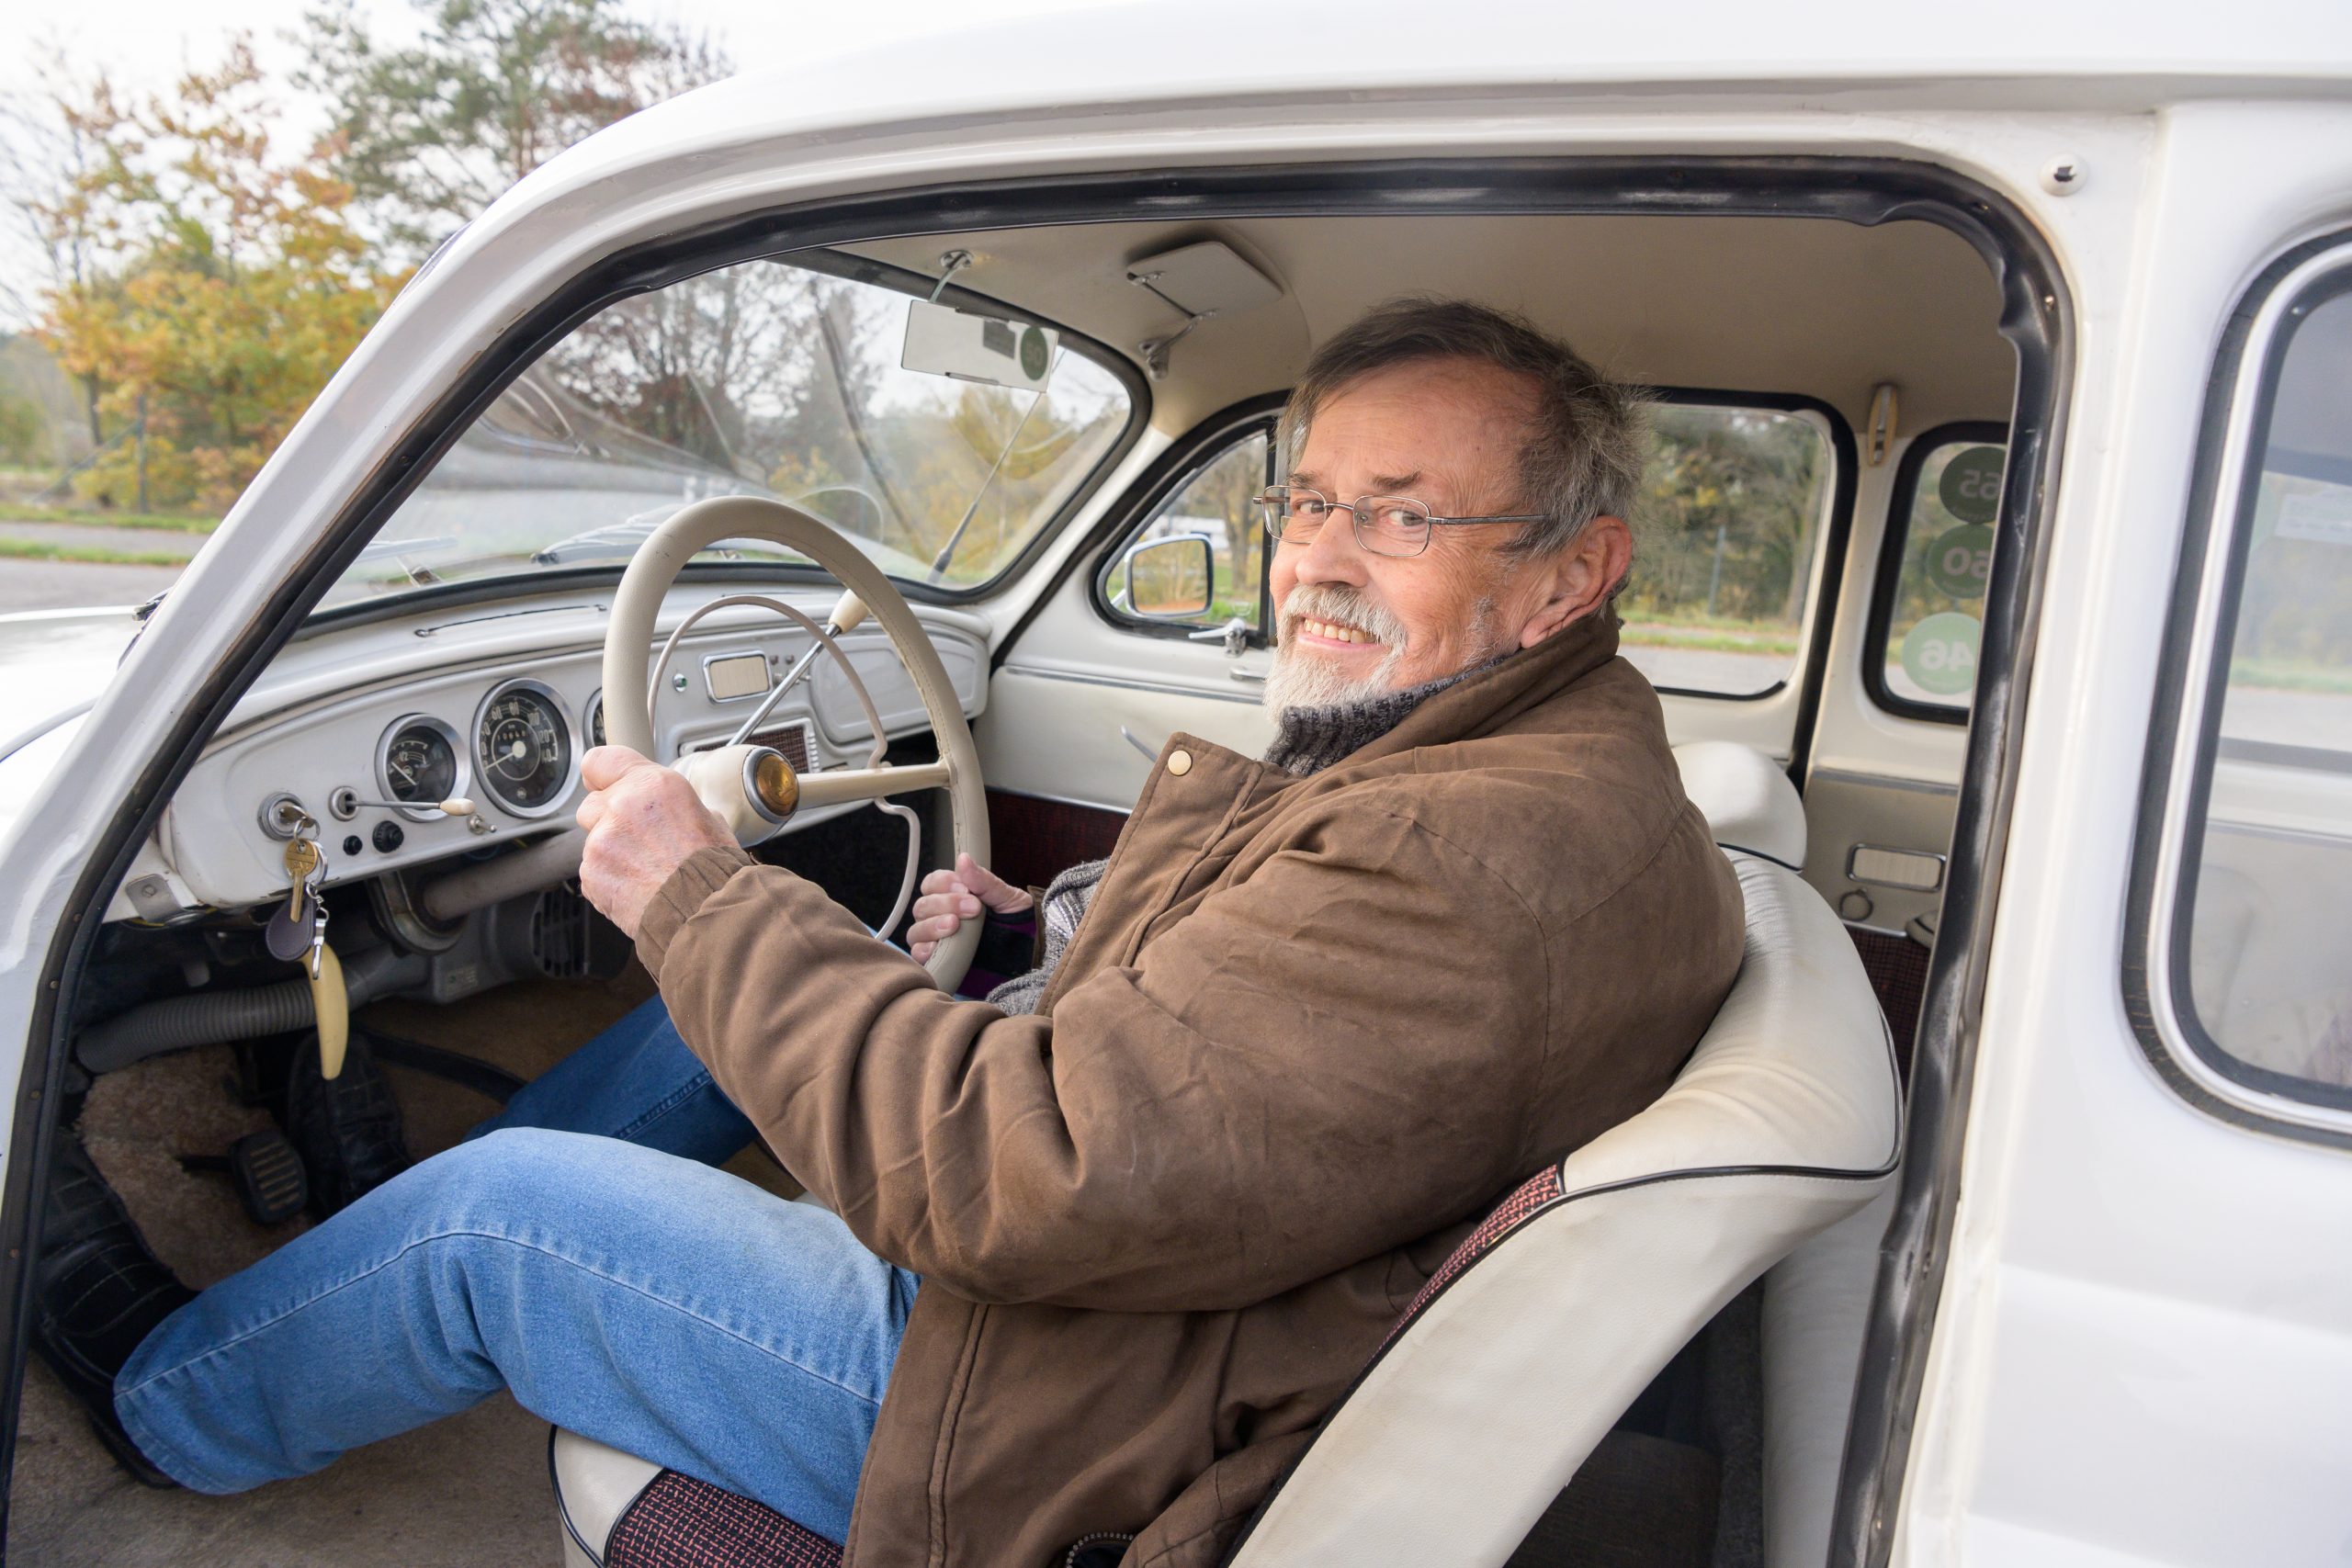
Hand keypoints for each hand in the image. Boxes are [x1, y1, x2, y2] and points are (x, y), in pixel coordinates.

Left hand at [575, 745, 735, 940]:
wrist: (706, 913)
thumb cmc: (714, 869)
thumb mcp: (708, 819)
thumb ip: (675, 806)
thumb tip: (672, 810)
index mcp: (653, 785)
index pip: (600, 761)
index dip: (600, 775)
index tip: (602, 783)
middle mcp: (622, 806)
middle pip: (592, 805)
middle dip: (609, 820)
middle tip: (638, 840)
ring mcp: (602, 842)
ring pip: (593, 842)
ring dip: (611, 853)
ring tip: (646, 872)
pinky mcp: (591, 874)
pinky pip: (593, 872)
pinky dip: (609, 880)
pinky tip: (638, 888)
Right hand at [908, 853, 1032, 962]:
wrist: (1027, 954)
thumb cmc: (1015, 923)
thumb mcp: (1006, 898)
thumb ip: (983, 881)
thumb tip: (963, 859)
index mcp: (953, 896)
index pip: (932, 883)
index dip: (944, 883)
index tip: (965, 888)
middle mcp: (939, 916)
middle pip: (923, 906)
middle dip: (945, 904)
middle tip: (972, 909)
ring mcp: (936, 940)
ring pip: (916, 930)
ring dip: (932, 926)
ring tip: (954, 925)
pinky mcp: (937, 961)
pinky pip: (918, 954)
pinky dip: (925, 949)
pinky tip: (939, 947)